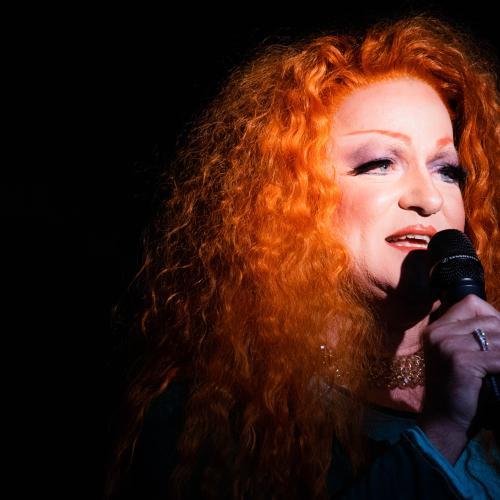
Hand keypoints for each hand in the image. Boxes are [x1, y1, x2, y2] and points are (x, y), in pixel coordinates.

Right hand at [416, 295, 499, 461]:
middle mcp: (438, 332)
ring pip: (497, 336)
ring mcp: (447, 345)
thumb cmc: (458, 391)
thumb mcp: (459, 356)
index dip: (493, 315)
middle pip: (488, 318)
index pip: (471, 303)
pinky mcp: (460, 360)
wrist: (444, 421)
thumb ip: (473, 337)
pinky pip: (499, 357)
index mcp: (436, 328)